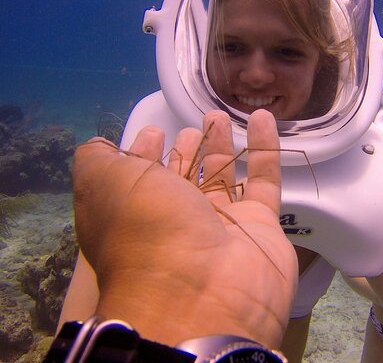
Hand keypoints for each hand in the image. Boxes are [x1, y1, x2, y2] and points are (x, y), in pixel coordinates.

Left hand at [72, 109, 297, 347]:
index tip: (153, 132)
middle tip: (191, 126)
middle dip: (184, 151)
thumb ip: (96, 159)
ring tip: (220, 116)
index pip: (136, 180)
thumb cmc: (145, 228)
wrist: (202, 288)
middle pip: (180, 181)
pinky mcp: (259, 226)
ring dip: (220, 146)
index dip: (141, 155)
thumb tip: (98, 146)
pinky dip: (264, 150)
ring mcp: (218, 227)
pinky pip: (264, 181)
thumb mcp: (102, 182)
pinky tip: (263, 119)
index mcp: (133, 217)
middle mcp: (173, 225)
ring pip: (221, 179)